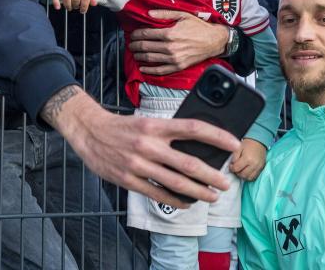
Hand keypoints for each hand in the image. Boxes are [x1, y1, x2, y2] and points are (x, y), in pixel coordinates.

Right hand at [41, 85, 240, 207]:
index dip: (217, 137)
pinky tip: (187, 203)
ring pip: (176, 182)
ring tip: (212, 196)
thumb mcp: (149, 121)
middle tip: (225, 182)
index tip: (234, 144)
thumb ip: (171, 132)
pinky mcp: (128, 180)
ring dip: (198, 192)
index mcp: (157, 126)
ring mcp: (138, 164)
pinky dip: (176, 200)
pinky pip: (157, 193)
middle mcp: (149, 145)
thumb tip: (200, 145)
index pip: (194, 128)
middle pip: (189, 163)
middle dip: (212, 175)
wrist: (90, 131)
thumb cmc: (125, 126)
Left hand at [129, 10, 228, 74]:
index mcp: (170, 33)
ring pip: (150, 58)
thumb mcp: (183, 15)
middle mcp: (170, 47)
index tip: (133, 34)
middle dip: (135, 45)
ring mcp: (174, 58)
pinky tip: (143, 69)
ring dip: (139, 56)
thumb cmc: (199, 27)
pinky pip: (160, 70)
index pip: (146, 34)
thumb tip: (149, 13)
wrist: (214, 40)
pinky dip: (149, 70)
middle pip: (145, 47)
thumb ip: (165, 14)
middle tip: (131, 44)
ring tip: (135, 53)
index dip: (136, 34)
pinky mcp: (178, 66)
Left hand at [229, 138, 266, 180]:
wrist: (259, 141)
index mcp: (247, 158)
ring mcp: (258, 167)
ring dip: (243, 176)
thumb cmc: (248, 144)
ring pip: (248, 178)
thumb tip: (232, 165)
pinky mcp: (261, 168)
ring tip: (241, 170)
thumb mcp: (238, 148)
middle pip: (242, 175)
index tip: (231, 165)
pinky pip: (254, 177)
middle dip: (237, 173)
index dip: (231, 168)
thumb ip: (234, 157)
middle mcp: (254, 164)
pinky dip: (249, 176)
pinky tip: (246, 171)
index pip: (236, 169)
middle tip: (236, 168)